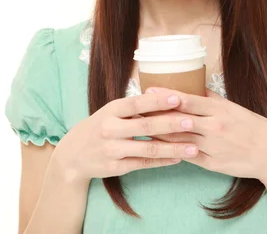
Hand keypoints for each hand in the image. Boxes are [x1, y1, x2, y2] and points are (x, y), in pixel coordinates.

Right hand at [52, 92, 199, 183]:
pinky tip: (178, 159)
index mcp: (111, 110)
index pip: (137, 103)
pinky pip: (143, 164)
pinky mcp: (115, 168)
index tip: (178, 98)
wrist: (73, 155)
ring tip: (193, 148)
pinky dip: (162, 162)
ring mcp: (112, 150)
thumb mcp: (111, 111)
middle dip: (171, 124)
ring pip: (148, 149)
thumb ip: (133, 107)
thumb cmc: (100, 126)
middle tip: (192, 122)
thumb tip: (164, 97)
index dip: (157, 101)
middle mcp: (110, 129)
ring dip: (173, 148)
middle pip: (146, 126)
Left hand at [142, 87, 266, 186]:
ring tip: (140, 127)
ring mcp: (212, 147)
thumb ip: (212, 98)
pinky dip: (172, 151)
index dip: (166, 96)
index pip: (187, 100)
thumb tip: (195, 86)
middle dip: (156, 114)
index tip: (148, 90)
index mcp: (218, 110)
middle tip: (136, 109)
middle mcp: (213, 128)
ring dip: (159, 134)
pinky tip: (157, 147)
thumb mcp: (233, 107)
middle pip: (179, 120)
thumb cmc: (252, 126)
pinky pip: (187, 156)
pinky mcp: (211, 164)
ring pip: (179, 139)